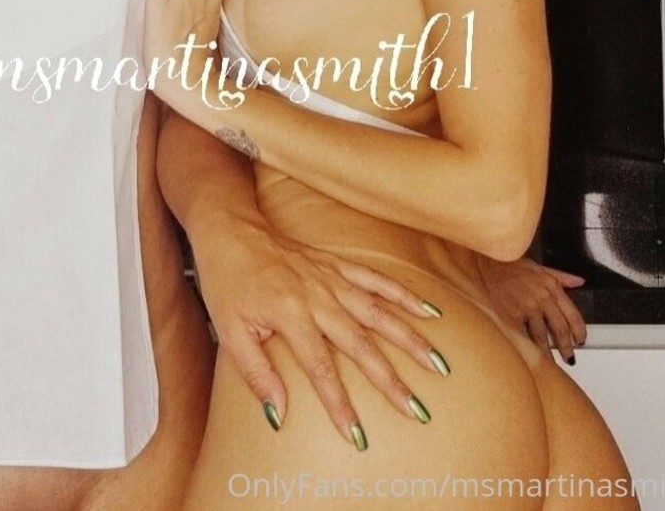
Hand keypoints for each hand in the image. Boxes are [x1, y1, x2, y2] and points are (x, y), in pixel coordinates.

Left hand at [191, 213, 447, 446]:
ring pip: (378, 312)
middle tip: (418, 409)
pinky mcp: (335, 264)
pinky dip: (403, 294)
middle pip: (362, 344)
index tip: (357, 435)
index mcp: (290, 313)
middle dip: (391, 379)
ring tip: (438, 364)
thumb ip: (256, 373)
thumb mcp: (229, 329)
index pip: (321, 369)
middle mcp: (317, 295)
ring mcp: (330, 277)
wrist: (230, 230)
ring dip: (410, 338)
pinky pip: (375, 279)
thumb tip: (279, 414)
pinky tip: (429, 310)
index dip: (340, 404)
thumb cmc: (226, 279)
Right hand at [477, 255, 585, 363]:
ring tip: (550, 361)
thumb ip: (561, 276)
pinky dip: (528, 348)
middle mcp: (541, 298)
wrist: (484, 264)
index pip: (573, 315)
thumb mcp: (538, 267)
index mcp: (551, 286)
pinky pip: (523, 337)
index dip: (579, 332)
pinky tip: (530, 354)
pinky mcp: (511, 315)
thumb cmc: (508, 266)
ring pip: (542, 338)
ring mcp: (526, 308)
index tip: (579, 340)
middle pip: (560, 330)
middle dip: (566, 348)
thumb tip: (578, 281)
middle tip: (568, 357)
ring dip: (547, 353)